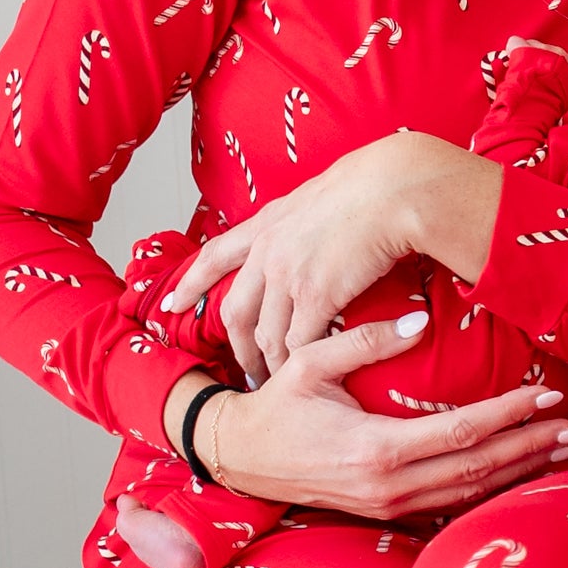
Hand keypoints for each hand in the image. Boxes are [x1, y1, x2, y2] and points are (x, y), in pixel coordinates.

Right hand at [162, 318, 567, 522]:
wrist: (242, 460)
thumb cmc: (276, 407)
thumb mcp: (309, 364)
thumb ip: (362, 341)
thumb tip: (417, 323)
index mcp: (378, 448)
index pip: (464, 431)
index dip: (511, 414)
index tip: (547, 393)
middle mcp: (392, 485)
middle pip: (481, 467)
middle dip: (532, 446)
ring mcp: (393, 505)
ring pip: (473, 491)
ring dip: (522, 470)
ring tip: (562, 449)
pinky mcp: (391, 513)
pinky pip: (454, 503)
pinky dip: (493, 488)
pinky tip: (521, 472)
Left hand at [166, 130, 502, 380]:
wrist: (395, 188)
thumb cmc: (377, 185)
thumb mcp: (324, 194)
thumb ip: (309, 218)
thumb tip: (319, 227)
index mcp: (268, 223)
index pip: (215, 255)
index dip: (191, 284)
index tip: (172, 306)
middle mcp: (268, 251)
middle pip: (236, 311)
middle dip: (237, 346)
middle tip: (244, 369)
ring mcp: (288, 275)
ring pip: (267, 334)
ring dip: (271, 363)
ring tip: (278, 382)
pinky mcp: (316, 296)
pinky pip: (300, 341)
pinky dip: (301, 362)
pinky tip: (307, 373)